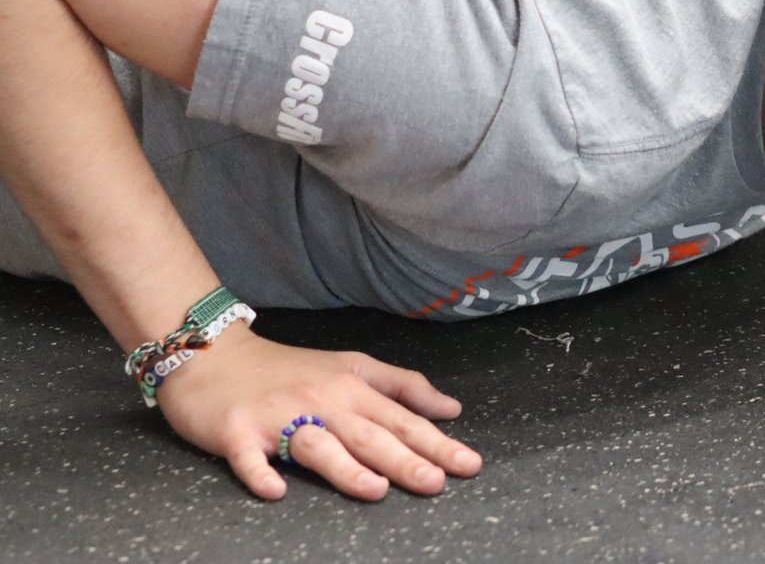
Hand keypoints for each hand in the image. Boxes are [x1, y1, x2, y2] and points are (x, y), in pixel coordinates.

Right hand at [156, 323, 481, 500]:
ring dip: (345, 468)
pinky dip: (260, 474)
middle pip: (369, 433)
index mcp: (352, 387)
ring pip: (318, 444)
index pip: (402, 418)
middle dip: (405, 458)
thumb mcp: (352, 367)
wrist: (214, 355)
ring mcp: (278, 417)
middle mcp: (321, 401)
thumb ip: (402, 386)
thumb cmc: (288, 368)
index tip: (469, 464)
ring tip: (375, 490)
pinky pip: (249, 458)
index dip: (437, 441)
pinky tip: (275, 491)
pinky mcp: (237, 432)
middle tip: (437, 482)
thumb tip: (452, 408)